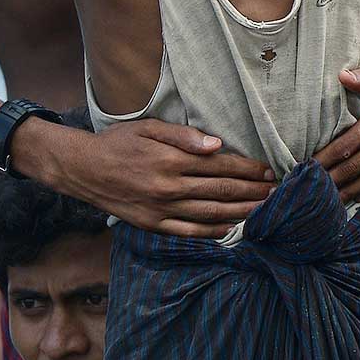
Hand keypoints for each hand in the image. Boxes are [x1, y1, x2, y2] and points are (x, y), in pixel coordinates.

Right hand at [61, 120, 273, 238]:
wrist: (82, 169)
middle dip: (252, 192)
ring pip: (210, 213)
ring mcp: (161, 209)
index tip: (269, 171)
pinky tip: (231, 228)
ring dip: (240, 212)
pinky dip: (212, 232)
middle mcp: (169, 187)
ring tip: (263, 210)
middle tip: (276, 192)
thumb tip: (218, 145)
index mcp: (172, 160)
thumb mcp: (150, 128)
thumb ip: (185, 136)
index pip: (221, 166)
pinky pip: (188, 231)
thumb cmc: (119, 143)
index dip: (249, 170)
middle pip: (221, 191)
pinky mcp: (152, 225)